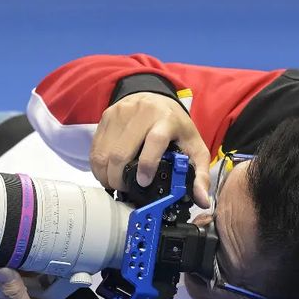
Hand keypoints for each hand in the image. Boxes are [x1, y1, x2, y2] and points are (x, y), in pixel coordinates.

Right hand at [89, 91, 210, 208]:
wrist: (155, 98)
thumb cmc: (175, 126)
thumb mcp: (194, 146)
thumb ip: (200, 174)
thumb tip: (202, 200)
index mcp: (166, 120)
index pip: (154, 140)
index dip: (147, 164)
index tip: (143, 183)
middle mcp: (142, 114)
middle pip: (120, 152)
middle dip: (119, 179)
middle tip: (125, 189)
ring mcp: (121, 114)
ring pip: (104, 153)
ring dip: (106, 175)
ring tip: (115, 183)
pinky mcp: (106, 117)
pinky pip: (96, 148)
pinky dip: (98, 167)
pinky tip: (107, 173)